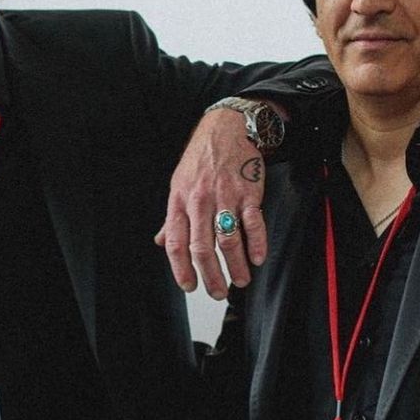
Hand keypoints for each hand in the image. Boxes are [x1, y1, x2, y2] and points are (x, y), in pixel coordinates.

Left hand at [156, 108, 267, 298]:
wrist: (227, 127)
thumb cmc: (202, 157)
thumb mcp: (179, 184)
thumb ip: (172, 217)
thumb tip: (161, 241)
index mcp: (180, 200)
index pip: (176, 242)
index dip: (181, 268)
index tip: (189, 285)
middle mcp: (200, 200)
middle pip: (202, 247)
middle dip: (210, 275)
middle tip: (217, 292)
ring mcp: (225, 196)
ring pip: (228, 239)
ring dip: (235, 266)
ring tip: (240, 281)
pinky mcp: (248, 191)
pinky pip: (253, 223)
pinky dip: (257, 243)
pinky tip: (258, 258)